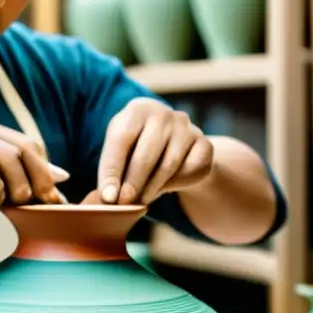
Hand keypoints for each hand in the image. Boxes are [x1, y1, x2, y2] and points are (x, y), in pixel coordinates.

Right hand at [0, 115, 68, 232]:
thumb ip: (18, 182)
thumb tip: (61, 179)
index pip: (28, 144)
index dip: (45, 171)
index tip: (54, 198)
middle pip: (25, 147)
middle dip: (41, 179)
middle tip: (43, 204)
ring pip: (11, 158)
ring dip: (18, 187)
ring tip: (8, 206)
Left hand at [97, 98, 212, 205]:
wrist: (176, 145)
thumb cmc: (138, 148)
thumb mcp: (121, 151)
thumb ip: (113, 169)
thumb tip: (108, 197)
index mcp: (138, 109)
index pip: (121, 138)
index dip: (112, 169)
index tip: (107, 196)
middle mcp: (164, 113)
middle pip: (146, 153)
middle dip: (133, 183)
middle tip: (123, 203)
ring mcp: (187, 128)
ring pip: (168, 165)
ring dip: (152, 187)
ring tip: (141, 201)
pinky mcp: (205, 144)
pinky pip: (190, 170)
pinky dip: (176, 185)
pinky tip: (165, 189)